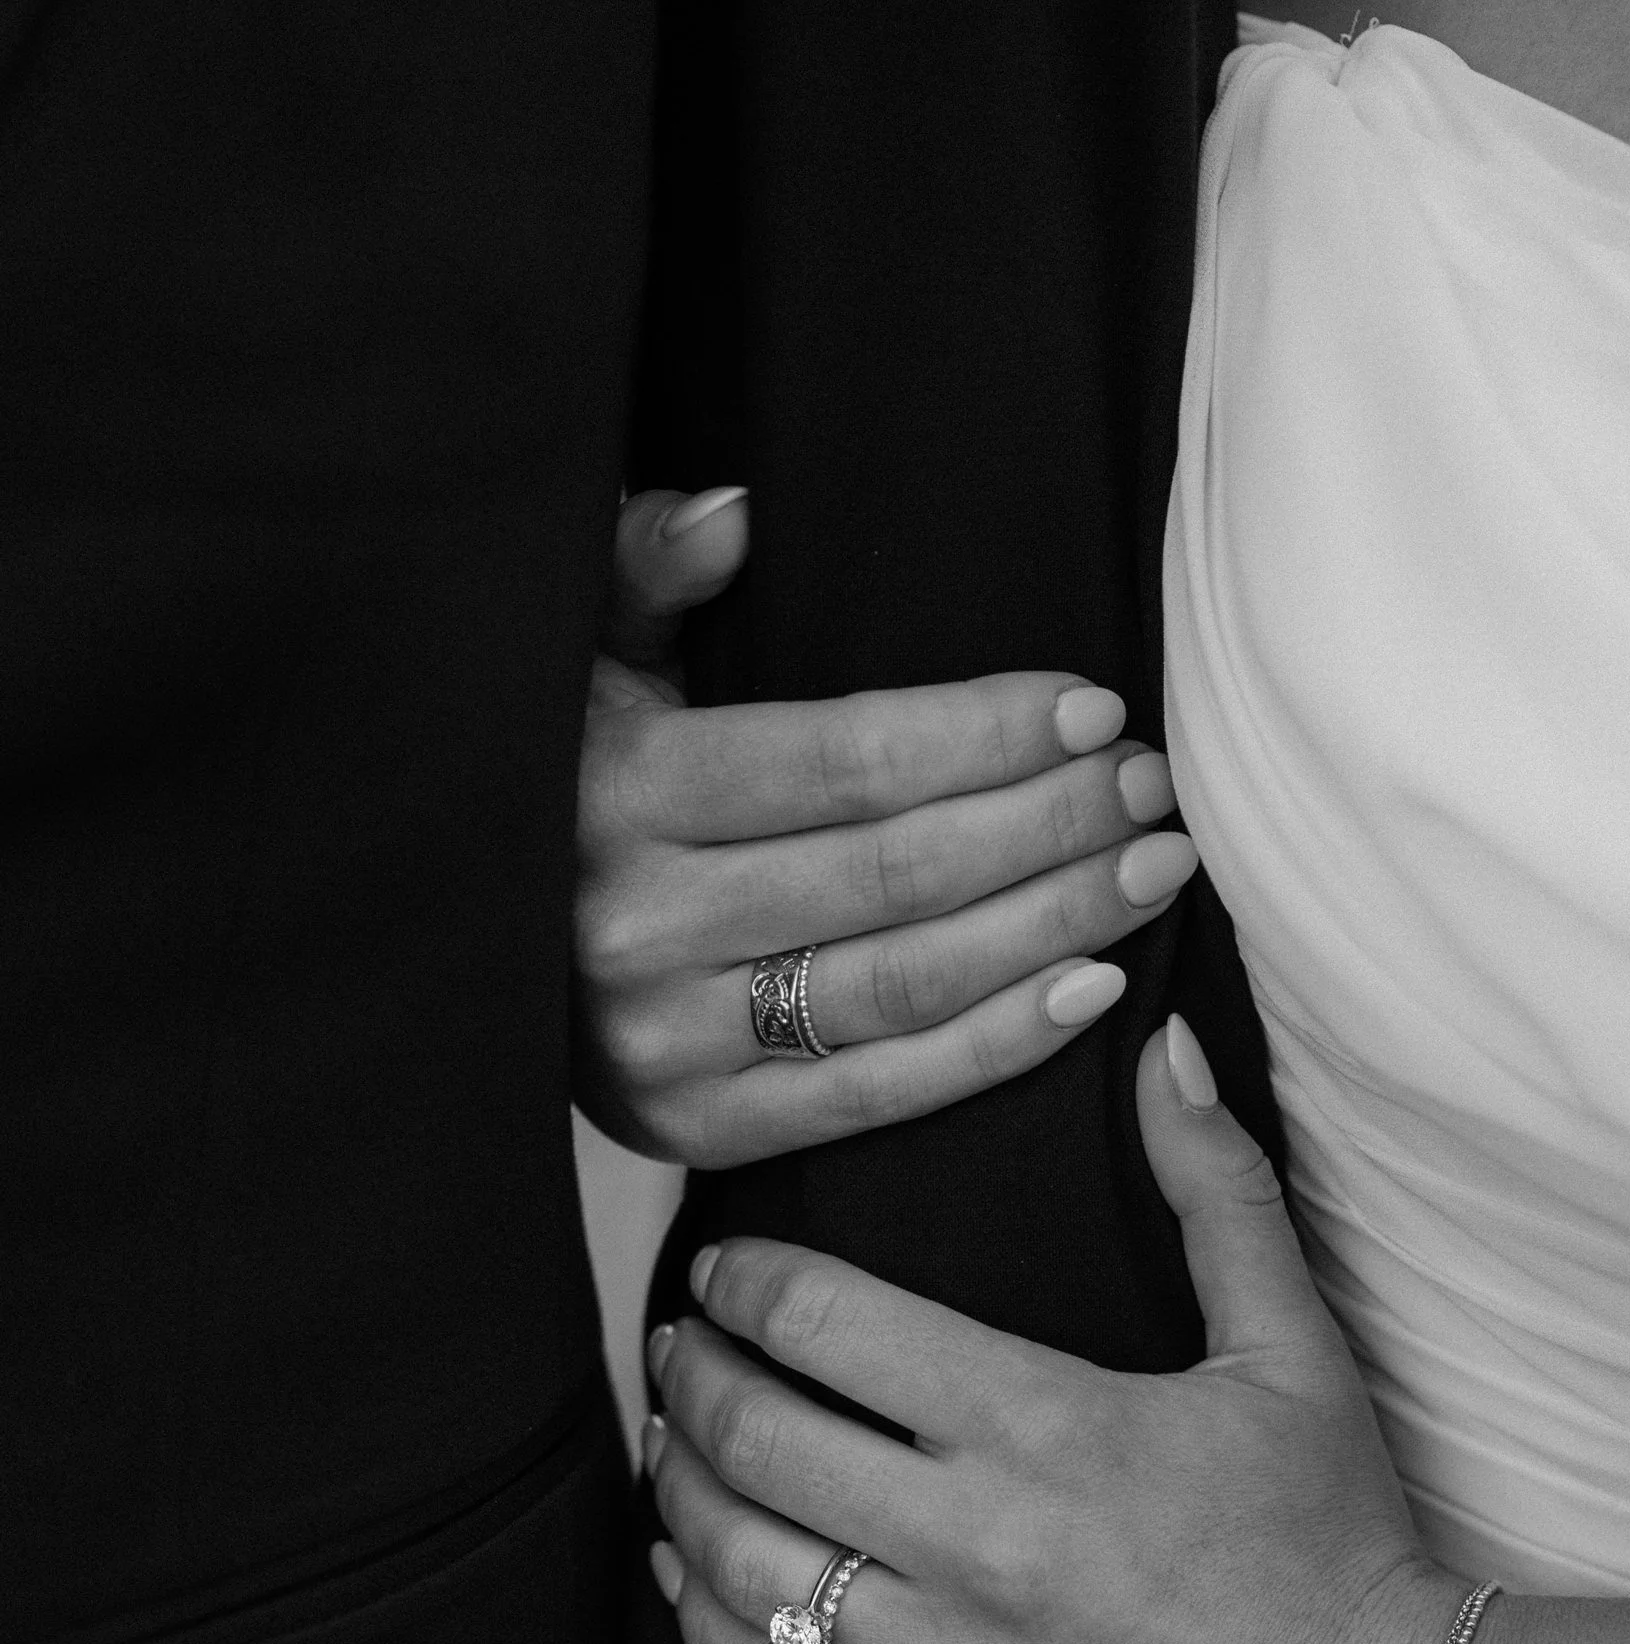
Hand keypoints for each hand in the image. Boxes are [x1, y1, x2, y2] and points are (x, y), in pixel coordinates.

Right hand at [575, 486, 1197, 1165]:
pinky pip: (875, 1095)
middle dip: (1049, 824)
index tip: (1095, 710)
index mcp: (617, 793)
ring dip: (1052, 926)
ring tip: (1151, 873)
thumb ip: (643, 571)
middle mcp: (637, 925)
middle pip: (897, 871)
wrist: (464, 965)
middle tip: (1152, 790)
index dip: (985, 735)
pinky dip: (995, 1049)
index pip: (845, 761)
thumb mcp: (574, 658)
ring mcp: (665, 1042)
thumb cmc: (555, 789)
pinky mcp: (696, 1132)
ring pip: (904, 983)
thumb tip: (733, 511)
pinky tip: (1093, 990)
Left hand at [641, 1013, 1464, 1643]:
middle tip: (678, 1345)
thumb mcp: (1293, 1352)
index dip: (744, 1282)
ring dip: (682, 1492)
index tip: (722, 1269)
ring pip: (745, 1566)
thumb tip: (1165, 1046)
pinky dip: (706, 1626)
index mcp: (1043, 1422)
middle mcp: (976, 1542)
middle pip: (757, 1435)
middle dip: (692, 1374)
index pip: (825, 1321)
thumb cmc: (1338, 1547)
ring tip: (671, 1445)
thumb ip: (1214, 1189)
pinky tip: (688, 1578)